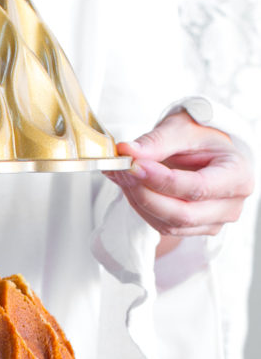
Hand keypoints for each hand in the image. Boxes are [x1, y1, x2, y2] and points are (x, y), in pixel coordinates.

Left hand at [105, 110, 253, 240]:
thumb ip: (156, 141)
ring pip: (168, 224)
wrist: (202, 150)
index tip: (134, 166)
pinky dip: (141, 208)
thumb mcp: (181, 128)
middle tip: (121, 170)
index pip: (198, 188)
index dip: (162, 180)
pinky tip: (131, 187)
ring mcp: (213, 222)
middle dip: (145, 193)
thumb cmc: (199, 137)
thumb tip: (127, 151)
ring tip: (122, 174)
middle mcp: (231, 205)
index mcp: (238, 175)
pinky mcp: (194, 229)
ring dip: (138, 201)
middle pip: (182, 213)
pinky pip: (162, 227)